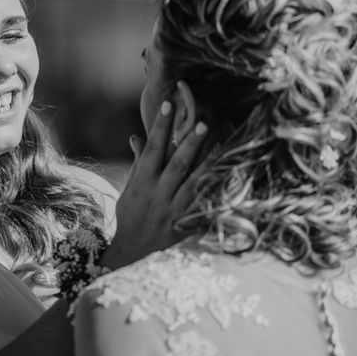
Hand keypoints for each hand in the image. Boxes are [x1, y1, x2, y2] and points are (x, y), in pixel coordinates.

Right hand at [101, 101, 207, 269]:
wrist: (132, 250)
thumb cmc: (130, 215)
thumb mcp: (129, 188)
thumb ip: (137, 163)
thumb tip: (136, 137)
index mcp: (142, 182)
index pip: (152, 148)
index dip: (161, 126)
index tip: (169, 105)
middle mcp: (158, 195)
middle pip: (177, 165)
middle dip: (190, 144)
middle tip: (204, 123)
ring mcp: (173, 211)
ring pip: (194, 184)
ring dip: (209, 165)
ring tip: (223, 147)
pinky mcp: (185, 225)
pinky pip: (203, 207)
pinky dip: (214, 193)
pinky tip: (227, 179)